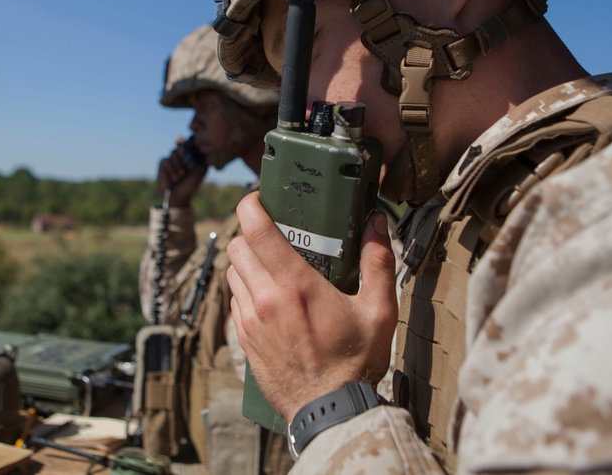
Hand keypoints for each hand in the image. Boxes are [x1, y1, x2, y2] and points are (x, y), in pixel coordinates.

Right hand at [156, 138, 207, 206]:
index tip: (187, 145)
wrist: (180, 196)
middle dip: (182, 151)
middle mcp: (180, 158)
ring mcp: (171, 161)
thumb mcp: (201, 171)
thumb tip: (204, 148)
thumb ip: (203, 159)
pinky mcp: (163, 165)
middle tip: (184, 155)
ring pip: (172, 153)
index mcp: (189, 157)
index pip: (187, 145)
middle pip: (179, 146)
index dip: (187, 143)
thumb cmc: (191, 184)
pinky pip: (165, 161)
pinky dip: (171, 169)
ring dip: (178, 164)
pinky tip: (175, 178)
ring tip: (181, 175)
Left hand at [226, 193, 397, 420]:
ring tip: (272, 268)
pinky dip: (246, 292)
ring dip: (247, 264)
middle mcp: (265, 299)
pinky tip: (269, 299)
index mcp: (296, 285)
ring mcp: (250, 321)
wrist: (330, 412)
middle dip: (250, 234)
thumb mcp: (379, 310)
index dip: (251, 206)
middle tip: (273, 235)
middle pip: (237, 246)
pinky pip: (234, 302)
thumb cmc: (356, 362)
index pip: (257, 230)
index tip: (258, 198)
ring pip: (232, 273)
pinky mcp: (244, 341)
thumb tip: (376, 222)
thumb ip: (378, 261)